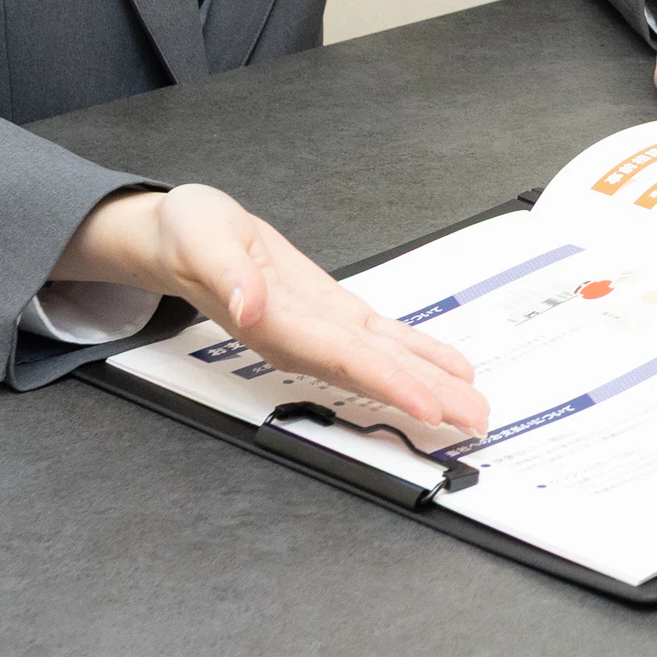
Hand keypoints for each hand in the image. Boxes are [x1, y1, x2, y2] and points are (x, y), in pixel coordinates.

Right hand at [59, 183, 488, 436]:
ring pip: (382, 362)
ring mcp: (319, 330)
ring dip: (429, 383)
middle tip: (474, 420)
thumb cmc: (188, 235)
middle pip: (371, 373)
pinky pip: (378, 339)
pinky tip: (444, 365)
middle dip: (424, 397)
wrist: (182, 236)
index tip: (427, 406)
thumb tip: (250, 305)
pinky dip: (415, 352)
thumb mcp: (201, 239)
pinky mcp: (330, 314)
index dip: (388, 383)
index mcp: (275, 324)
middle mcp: (302, 338)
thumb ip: (225, 274)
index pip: (342, 359)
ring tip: (471, 405)